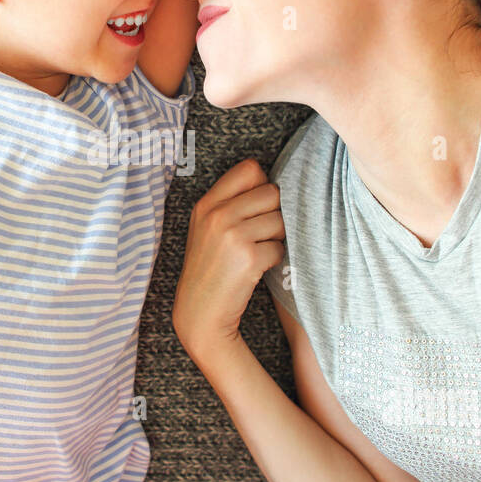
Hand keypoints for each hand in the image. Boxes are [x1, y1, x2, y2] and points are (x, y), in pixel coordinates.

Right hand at [172, 158, 285, 357]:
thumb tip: (274, 185)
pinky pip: (280, 247)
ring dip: (276, 237)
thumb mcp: (207, 229)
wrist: (200, 312)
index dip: (262, 186)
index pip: (250, 169)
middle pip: (271, 192)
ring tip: (256, 251)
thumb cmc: (210, 269)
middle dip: (274, 213)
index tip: (256, 207)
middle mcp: (217, 215)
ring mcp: (232, 236)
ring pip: (280, 219)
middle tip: (259, 235)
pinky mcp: (248, 258)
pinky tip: (256, 268)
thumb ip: (232, 203)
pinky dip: (274, 259)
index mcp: (206, 204)